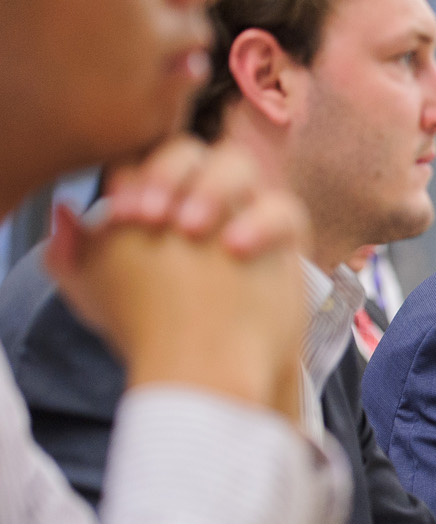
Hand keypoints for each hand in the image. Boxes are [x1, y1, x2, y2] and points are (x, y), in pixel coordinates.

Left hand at [45, 137, 309, 422]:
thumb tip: (64, 212)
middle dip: (168, 176)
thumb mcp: (100, 300)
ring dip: (211, 188)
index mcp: (157, 201)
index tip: (125, 214)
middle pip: (188, 152)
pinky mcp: (283, 235)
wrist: (213, 371)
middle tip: (152, 218)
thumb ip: (71, 259)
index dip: (134, 177)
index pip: (142, 162)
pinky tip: (234, 248)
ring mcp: (242, 211)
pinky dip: (260, 221)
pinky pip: (283, 209)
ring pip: (237, 165)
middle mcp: (199, 196)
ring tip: (190, 230)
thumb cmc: (156, 331)